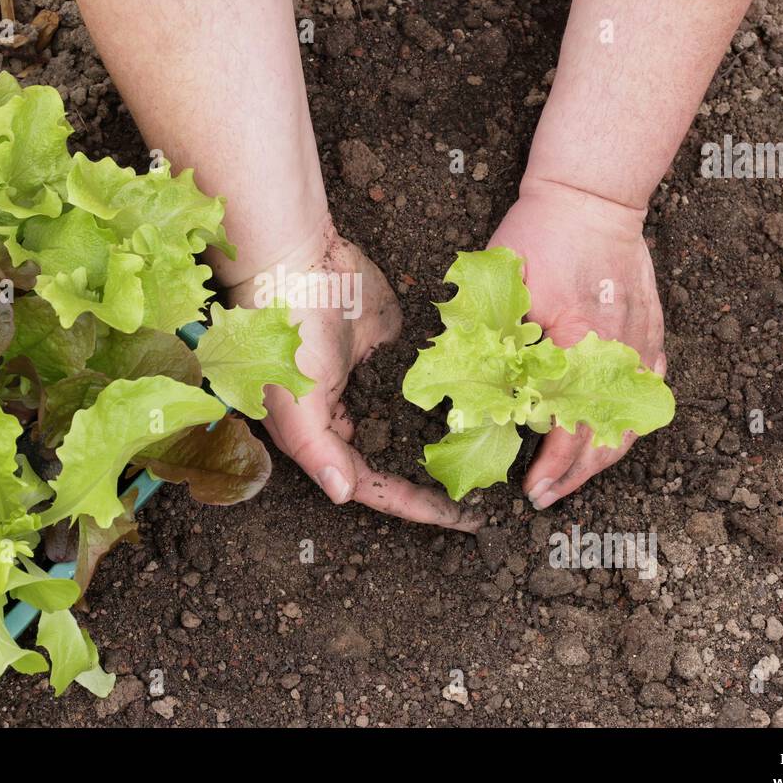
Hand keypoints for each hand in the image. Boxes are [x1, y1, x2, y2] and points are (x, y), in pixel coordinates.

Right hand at [226, 223, 481, 532]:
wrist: (301, 262)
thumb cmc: (287, 335)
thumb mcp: (296, 402)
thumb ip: (318, 451)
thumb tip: (343, 494)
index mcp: (321, 435)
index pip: (372, 484)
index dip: (413, 505)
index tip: (460, 519)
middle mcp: (349, 415)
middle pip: (398, 460)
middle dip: (436, 482)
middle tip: (487, 499)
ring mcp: (377, 383)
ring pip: (418, 426)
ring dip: (449, 445)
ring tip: (495, 464)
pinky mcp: (398, 352)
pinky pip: (430, 386)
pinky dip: (454, 401)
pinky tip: (487, 415)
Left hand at [488, 177, 666, 509]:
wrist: (590, 198)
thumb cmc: (539, 238)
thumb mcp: (501, 292)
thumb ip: (488, 346)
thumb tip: (468, 400)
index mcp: (580, 345)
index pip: (571, 426)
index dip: (552, 467)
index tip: (530, 490)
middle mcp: (618, 353)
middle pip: (606, 436)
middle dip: (575, 475)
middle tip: (545, 496)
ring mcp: (642, 345)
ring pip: (633, 421)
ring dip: (603, 456)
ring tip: (574, 477)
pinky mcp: (653, 333)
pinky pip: (649, 393)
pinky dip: (631, 421)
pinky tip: (612, 436)